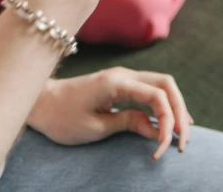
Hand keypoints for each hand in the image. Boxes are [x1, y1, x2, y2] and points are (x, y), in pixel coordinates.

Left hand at [28, 69, 192, 157]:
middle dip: (179, 111)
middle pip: (166, 85)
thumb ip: (127, 123)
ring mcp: (124, 77)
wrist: (40, 102)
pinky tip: (169, 122)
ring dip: (174, 107)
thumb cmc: (62, 117)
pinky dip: (163, 105)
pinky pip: (150, 90)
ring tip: (180, 134)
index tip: (162, 147)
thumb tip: (156, 129)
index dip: (167, 121)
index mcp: (117, 82)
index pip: (157, 96)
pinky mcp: (121, 84)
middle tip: (183, 141)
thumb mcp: (94, 127)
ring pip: (162, 85)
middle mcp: (125, 74)